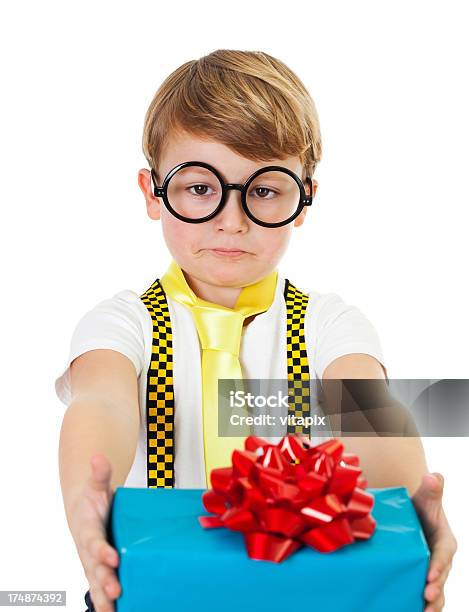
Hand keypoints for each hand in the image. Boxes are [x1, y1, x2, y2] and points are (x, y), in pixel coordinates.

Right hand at [69, 453, 120, 611]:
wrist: (83, 510)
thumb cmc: (93, 499)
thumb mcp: (97, 485)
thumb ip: (100, 473)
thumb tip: (98, 457)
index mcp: (88, 529)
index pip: (94, 541)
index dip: (102, 550)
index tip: (112, 556)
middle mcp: (88, 549)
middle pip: (95, 567)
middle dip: (105, 579)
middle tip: (117, 588)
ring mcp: (92, 562)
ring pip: (96, 583)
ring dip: (104, 596)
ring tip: (113, 611)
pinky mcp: (99, 569)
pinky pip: (101, 588)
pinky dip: (107, 602)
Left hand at [412, 472, 457, 610]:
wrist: (410, 516)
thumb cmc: (420, 506)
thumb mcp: (426, 498)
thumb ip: (432, 489)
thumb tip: (434, 476)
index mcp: (445, 542)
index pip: (444, 556)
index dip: (438, 567)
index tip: (430, 576)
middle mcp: (440, 560)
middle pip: (440, 578)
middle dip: (435, 591)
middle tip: (426, 599)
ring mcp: (431, 571)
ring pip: (435, 592)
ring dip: (431, 604)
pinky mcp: (420, 578)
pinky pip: (422, 594)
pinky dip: (419, 606)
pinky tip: (409, 611)